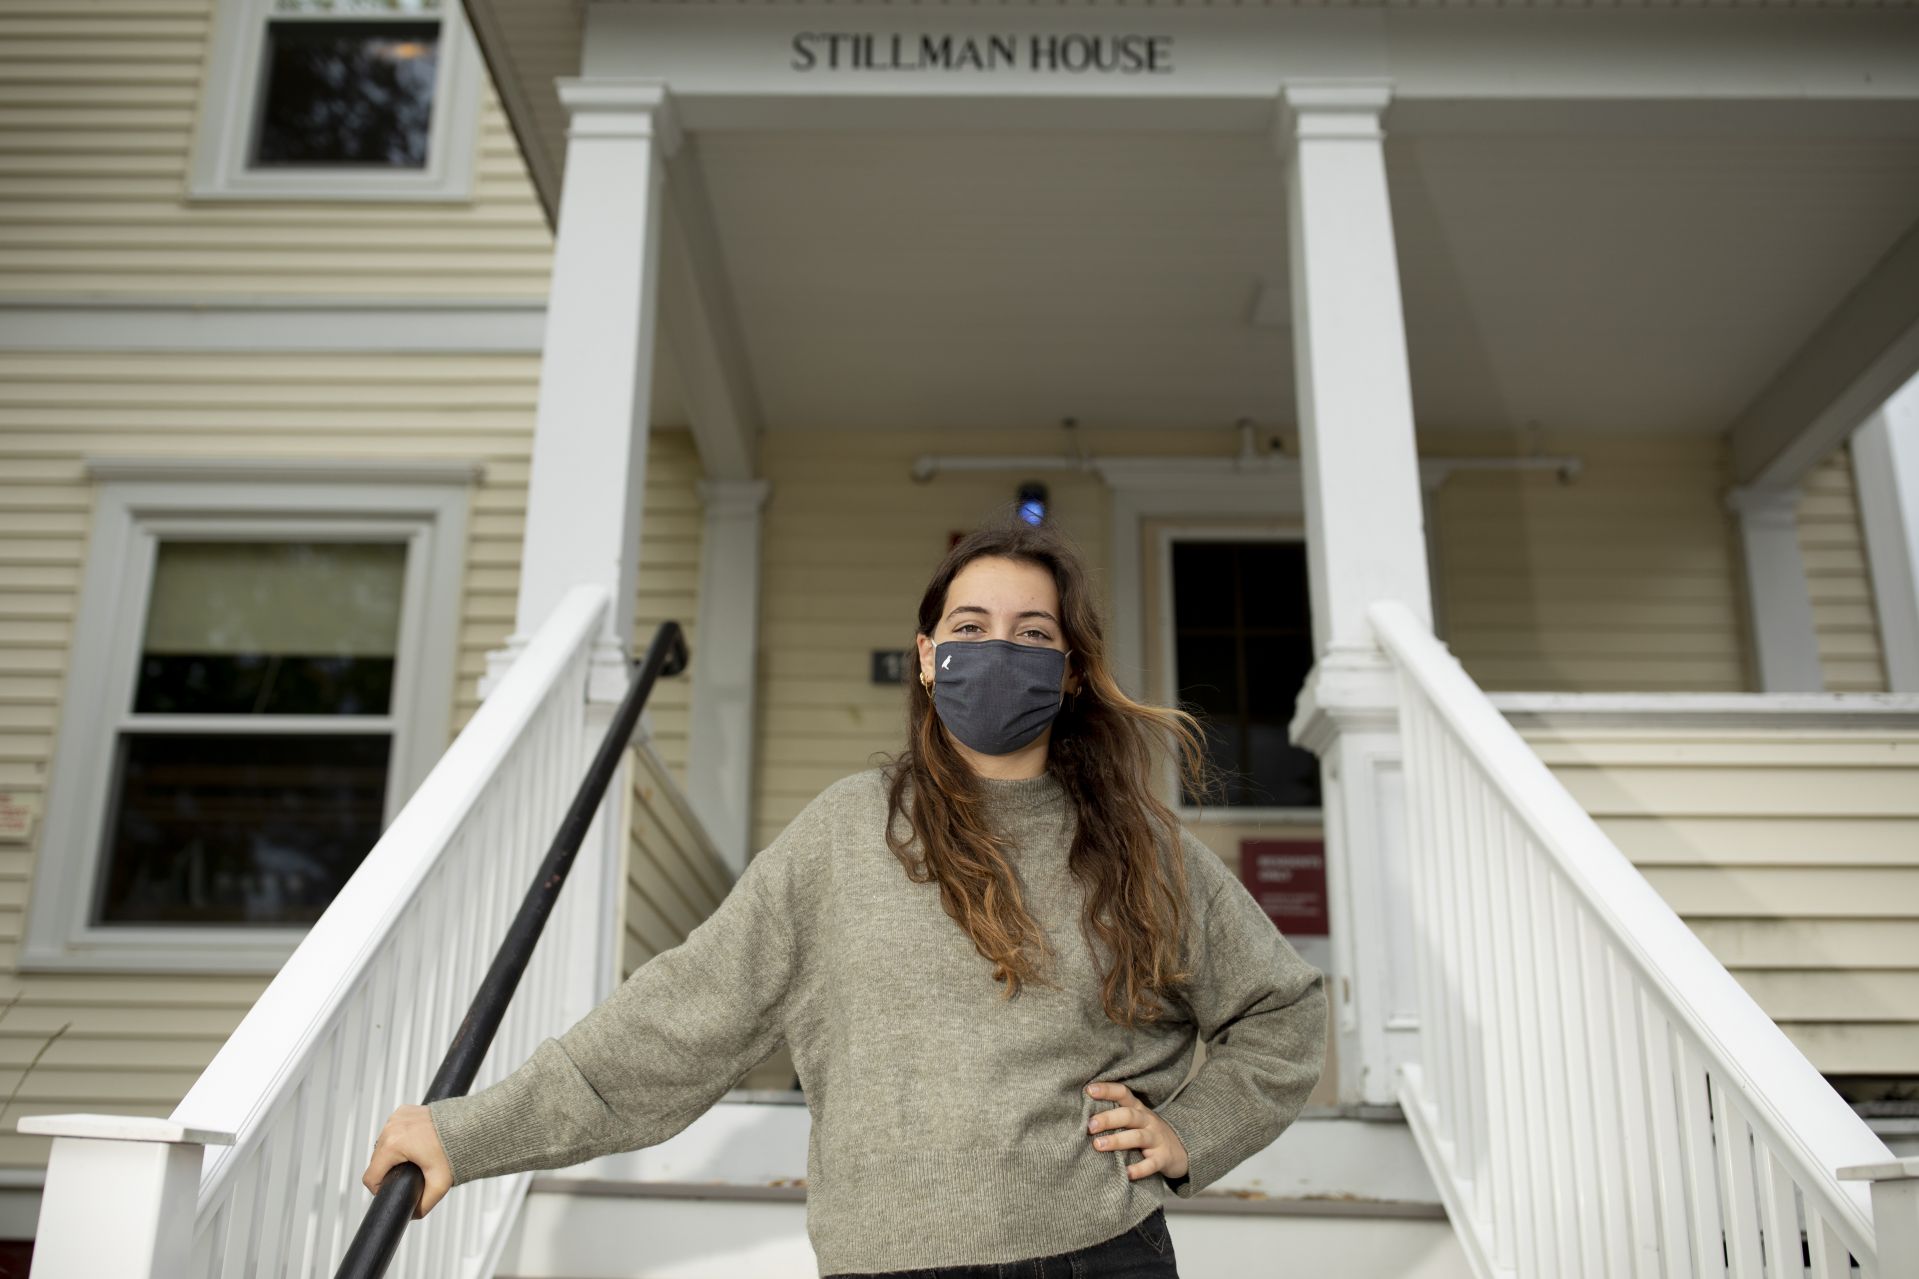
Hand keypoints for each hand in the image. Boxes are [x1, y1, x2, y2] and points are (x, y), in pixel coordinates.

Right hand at [361, 1103, 453, 1218]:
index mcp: (393, 1145)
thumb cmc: (456, 1151)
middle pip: (376, 1160)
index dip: (380, 1189)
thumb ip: (423, 1206)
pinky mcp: (403, 1111)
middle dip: (389, 1170)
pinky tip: (416, 1144)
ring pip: (384, 1145)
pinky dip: (401, 1138)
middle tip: (409, 1175)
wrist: (470, 1125)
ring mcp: (396, 1117)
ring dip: (394, 1154)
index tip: (394, 1189)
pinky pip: (394, 1130)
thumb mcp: (439, 1184)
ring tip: (414, 1159)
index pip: (371, 1176)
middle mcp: (391, 1128)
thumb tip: (411, 1215)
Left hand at [1085, 1081, 1188, 1181]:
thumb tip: (1081, 1114)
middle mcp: (1148, 1121)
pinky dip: (1139, 1169)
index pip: (1123, 1094)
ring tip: (1098, 1145)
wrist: (1183, 1150)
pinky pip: (1151, 1164)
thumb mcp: (1136, 1119)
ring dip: (1117, 1140)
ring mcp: (1156, 1139)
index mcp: (1138, 1109)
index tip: (1088, 1090)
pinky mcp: (1162, 1158)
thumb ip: (1116, 1115)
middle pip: (1129, 1115)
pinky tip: (1126, 1173)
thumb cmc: (1148, 1133)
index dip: (1107, 1090)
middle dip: (1108, 1119)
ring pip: (1137, 1137)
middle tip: (1089, 1125)